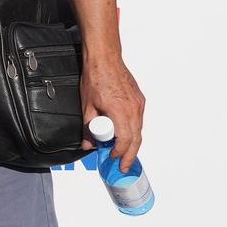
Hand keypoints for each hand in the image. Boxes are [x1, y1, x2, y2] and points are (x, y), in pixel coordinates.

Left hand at [80, 54, 143, 168]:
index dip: (120, 152)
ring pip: (139, 130)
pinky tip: (125, 135)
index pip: (125, 140)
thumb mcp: (87, 106)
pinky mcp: (139, 100)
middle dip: (130, 155)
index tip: (113, 159)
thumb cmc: (95, 78)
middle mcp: (134, 109)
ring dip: (132, 143)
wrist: (105, 59)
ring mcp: (139, 104)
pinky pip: (138, 120)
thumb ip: (88, 128)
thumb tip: (87, 144)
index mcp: (121, 111)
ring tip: (124, 154)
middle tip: (124, 167)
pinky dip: (133, 130)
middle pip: (136, 139)